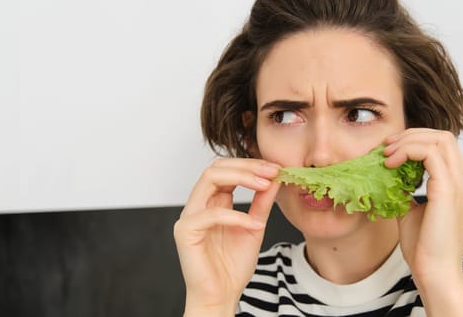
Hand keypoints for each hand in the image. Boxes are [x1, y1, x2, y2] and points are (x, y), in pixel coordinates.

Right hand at [173, 158, 280, 315]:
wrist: (222, 296)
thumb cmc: (233, 266)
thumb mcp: (255, 227)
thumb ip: (262, 202)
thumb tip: (275, 178)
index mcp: (212, 201)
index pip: (227, 169)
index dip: (251, 165)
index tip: (276, 168)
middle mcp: (198, 204)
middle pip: (216, 167)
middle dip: (247, 165)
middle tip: (272, 171)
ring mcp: (189, 216)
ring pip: (209, 179)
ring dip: (241, 178)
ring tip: (265, 185)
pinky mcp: (186, 232)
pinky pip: (210, 214)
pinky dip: (236, 216)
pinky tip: (254, 224)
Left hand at [383, 128, 462, 314]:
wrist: (434, 273)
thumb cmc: (424, 249)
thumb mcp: (412, 212)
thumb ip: (407, 192)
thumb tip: (390, 178)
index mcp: (458, 186)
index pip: (443, 146)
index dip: (416, 141)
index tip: (390, 150)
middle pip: (443, 137)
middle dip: (412, 135)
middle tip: (386, 146)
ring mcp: (459, 185)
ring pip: (439, 140)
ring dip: (408, 141)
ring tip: (386, 154)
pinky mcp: (448, 191)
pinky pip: (430, 154)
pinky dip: (407, 153)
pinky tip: (390, 165)